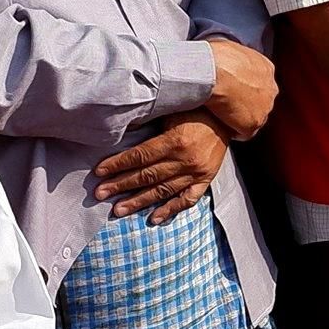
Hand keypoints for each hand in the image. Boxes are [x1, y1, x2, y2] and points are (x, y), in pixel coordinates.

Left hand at [95, 117, 226, 220]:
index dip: (118, 164)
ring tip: (118, 210)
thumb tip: (122, 130)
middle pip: (147, 176)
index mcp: (175, 141)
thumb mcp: (173, 110)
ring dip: (138, 201)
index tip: (100, 171)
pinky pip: (186, 200)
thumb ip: (151, 123)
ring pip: (162, 191)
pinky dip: (170, 210)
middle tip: (100, 193)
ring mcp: (196, 173)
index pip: (140, 156)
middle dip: (121, 185)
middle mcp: (185, 160)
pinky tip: (153, 219)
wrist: (229, 118)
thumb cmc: (197, 110)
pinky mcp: (205, 180)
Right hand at [200, 35, 278, 138]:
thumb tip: (223, 55)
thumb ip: (232, 56)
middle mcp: (271, 88)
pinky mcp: (254, 124)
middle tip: (224, 103)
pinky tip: (220, 125)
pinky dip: (233, 130)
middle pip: (259, 100)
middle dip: (245, 102)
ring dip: (239, 117)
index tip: (229, 88)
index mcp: (266, 68)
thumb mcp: (227, 47)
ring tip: (220, 115)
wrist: (213, 73)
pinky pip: (244, 132)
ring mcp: (264, 107)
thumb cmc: (215, 57)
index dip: (242, 86)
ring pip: (253, 117)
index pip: (258, 81)